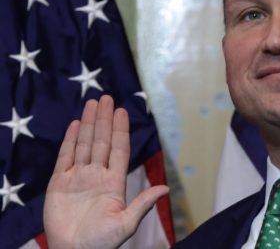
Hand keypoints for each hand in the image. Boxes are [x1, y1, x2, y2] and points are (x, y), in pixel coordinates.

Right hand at [44, 95, 168, 248]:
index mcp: (114, 182)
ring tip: (93, 104)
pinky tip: (76, 124)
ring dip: (89, 124)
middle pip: (102, 141)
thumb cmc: (101, 242)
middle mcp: (97, 175)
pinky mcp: (59, 183)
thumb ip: (143, 203)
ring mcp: (78, 177)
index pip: (119, 149)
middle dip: (105, 120)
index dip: (121, 130)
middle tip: (106, 98)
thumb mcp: (126, 223)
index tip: (123, 111)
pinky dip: (70, 140)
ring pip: (85, 144)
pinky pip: (65, 157)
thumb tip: (166, 189)